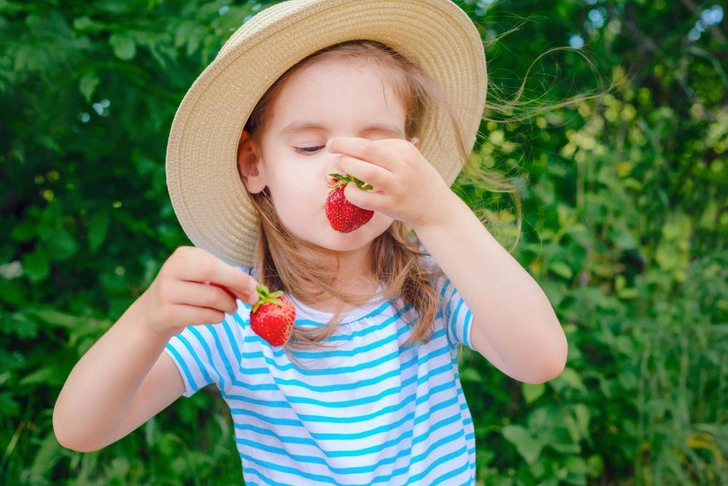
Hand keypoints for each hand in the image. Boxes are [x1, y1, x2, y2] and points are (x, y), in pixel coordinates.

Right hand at [137, 246, 258, 338]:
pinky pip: (203, 316)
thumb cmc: (188, 291)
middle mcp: (171, 270)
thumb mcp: (202, 278)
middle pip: (211, 273)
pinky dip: (217, 317)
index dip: (237, 277)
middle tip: (251, 299)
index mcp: (183, 256)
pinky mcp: (167, 314)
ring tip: (230, 308)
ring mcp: (166, 293)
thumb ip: (226, 279)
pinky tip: (216, 316)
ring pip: (211, 299)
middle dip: (236, 287)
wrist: (153, 313)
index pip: (214, 263)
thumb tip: (253, 290)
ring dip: (228, 306)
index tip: (254, 287)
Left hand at [326, 137, 455, 228]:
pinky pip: (366, 199)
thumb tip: (351, 149)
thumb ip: (385, 153)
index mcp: (405, 150)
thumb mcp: (408, 159)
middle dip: (344, 145)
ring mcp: (398, 186)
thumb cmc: (416, 180)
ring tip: (337, 164)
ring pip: (367, 172)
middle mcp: (403, 165)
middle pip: (367, 150)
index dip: (352, 144)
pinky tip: (348, 190)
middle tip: (330, 146)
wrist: (437, 208)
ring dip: (347, 166)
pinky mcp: (392, 205)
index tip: (340, 146)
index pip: (372, 143)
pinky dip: (352, 193)